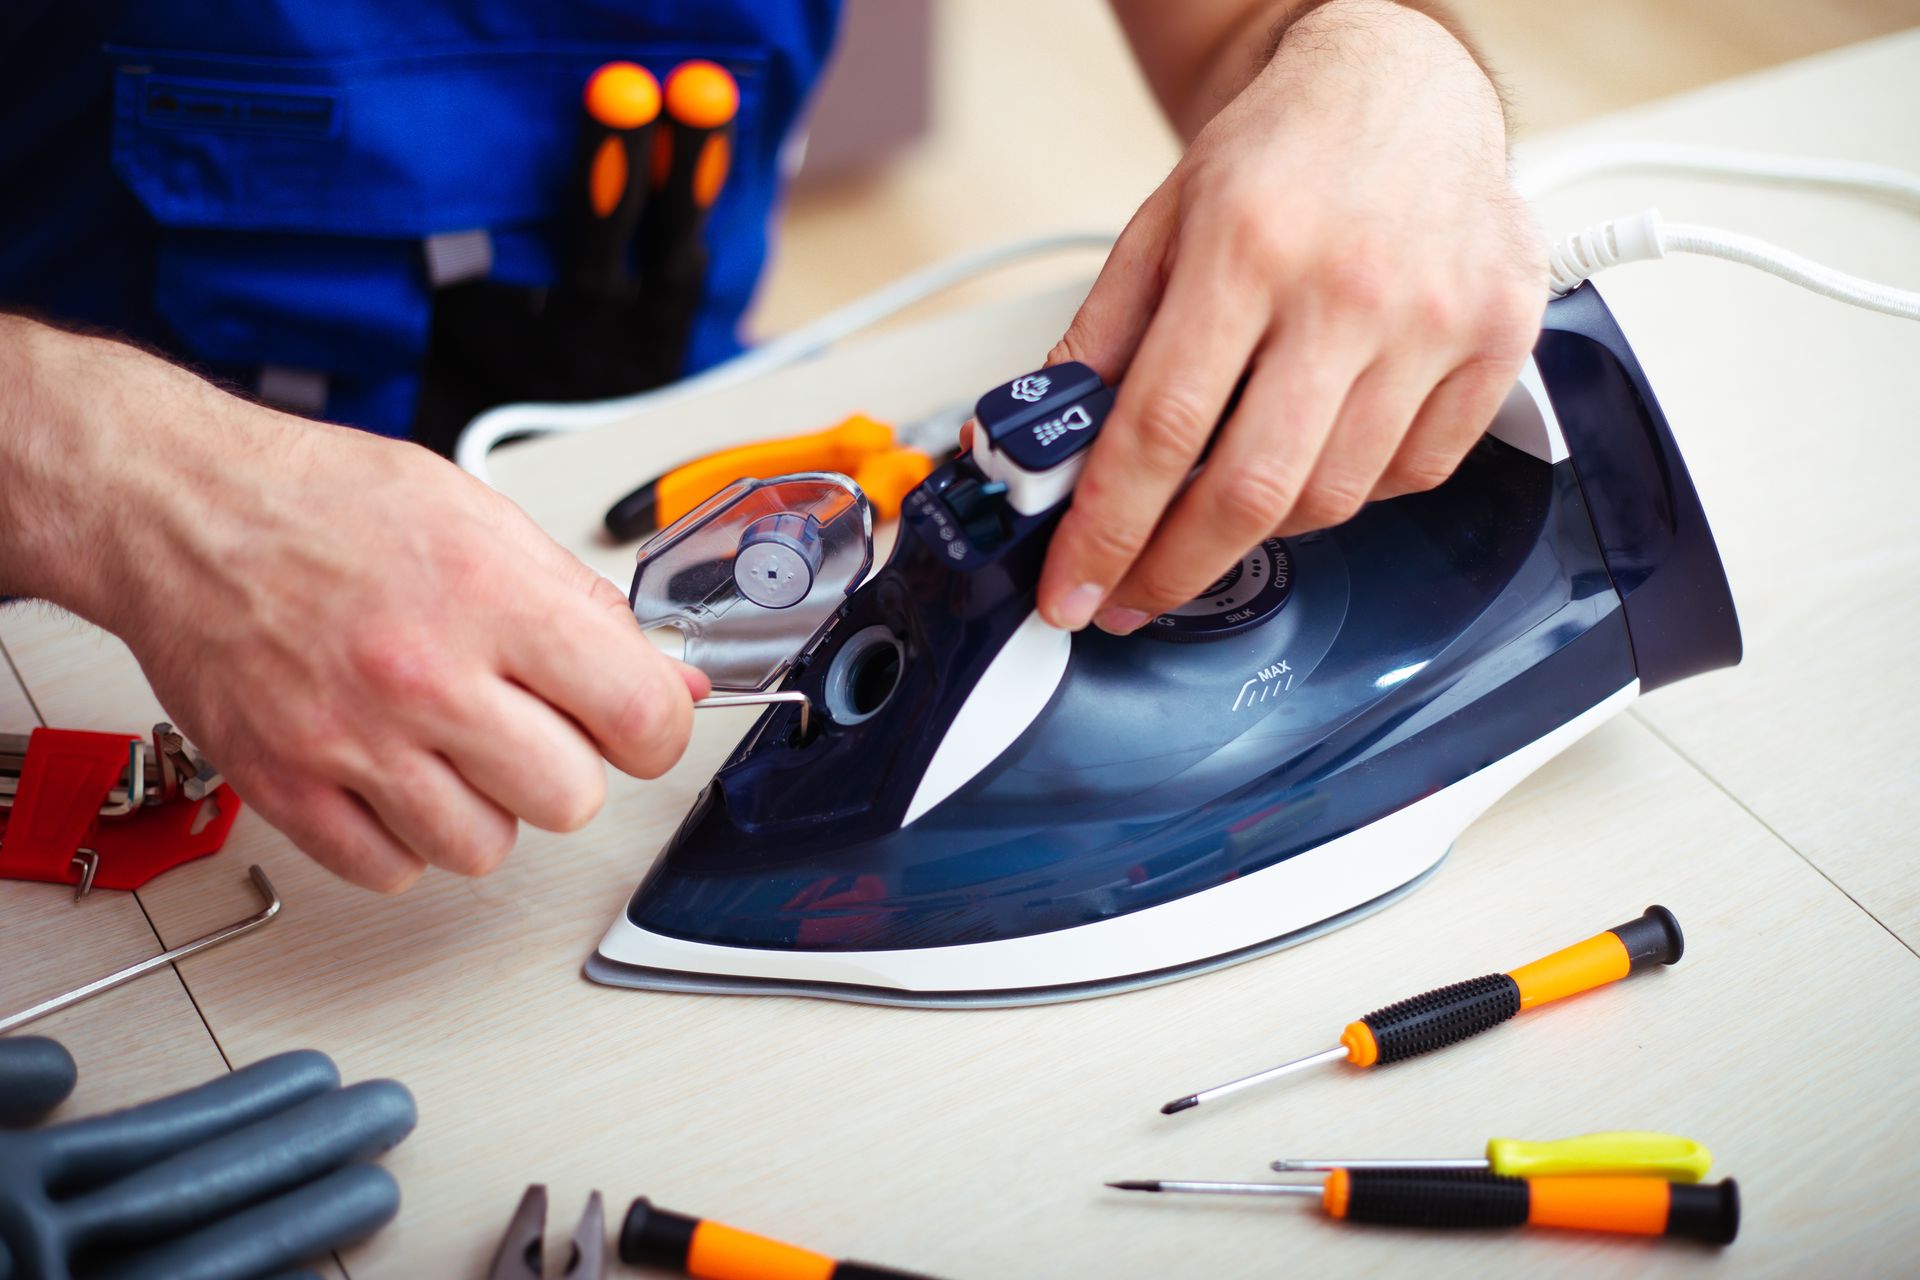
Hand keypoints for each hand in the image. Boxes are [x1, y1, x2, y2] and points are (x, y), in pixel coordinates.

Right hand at [2, 321, 706, 890]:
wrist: (183, 510)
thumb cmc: (326, 503)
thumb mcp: (483, 517)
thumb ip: (587, 607)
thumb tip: (672, 680)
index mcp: (488, 596)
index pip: (638, 717)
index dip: (656, 729)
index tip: (637, 722)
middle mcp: (422, 676)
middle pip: (568, 799)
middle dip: (566, 768)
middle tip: (532, 725)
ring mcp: (349, 740)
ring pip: (483, 849)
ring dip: (484, 807)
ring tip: (451, 745)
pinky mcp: (286, 786)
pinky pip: (390, 870)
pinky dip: (402, 838)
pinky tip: (393, 774)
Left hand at [1040, 0, 1544, 633]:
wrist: (1403, 85)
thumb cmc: (1281, 155)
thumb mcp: (1161, 226)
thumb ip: (1100, 341)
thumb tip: (1048, 449)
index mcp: (1247, 246)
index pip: (1160, 430)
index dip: (1108, 532)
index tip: (1075, 589)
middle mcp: (1349, 287)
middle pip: (1252, 490)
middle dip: (1175, 570)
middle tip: (1132, 596)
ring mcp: (1435, 320)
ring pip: (1334, 499)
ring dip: (1261, 528)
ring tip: (1221, 503)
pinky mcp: (1500, 339)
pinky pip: (1414, 475)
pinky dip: (1353, 493)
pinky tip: (1316, 456)